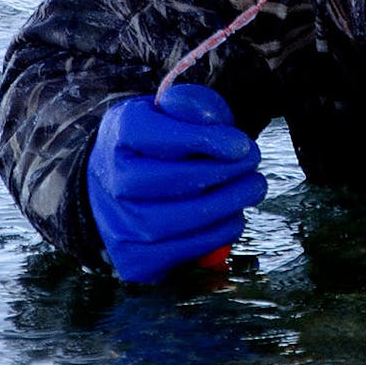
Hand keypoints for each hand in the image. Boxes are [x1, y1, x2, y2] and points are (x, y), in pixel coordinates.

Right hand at [87, 83, 267, 282]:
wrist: (115, 186)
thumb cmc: (155, 144)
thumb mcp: (170, 111)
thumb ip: (193, 105)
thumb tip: (215, 121)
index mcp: (120, 134)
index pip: (157, 135)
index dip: (204, 139)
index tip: (240, 144)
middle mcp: (112, 181)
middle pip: (171, 180)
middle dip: (223, 172)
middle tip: (253, 162)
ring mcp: (119, 224)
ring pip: (177, 222)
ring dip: (226, 205)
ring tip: (252, 187)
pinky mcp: (132, 259)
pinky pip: (181, 252)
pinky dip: (216, 235)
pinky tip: (232, 216)